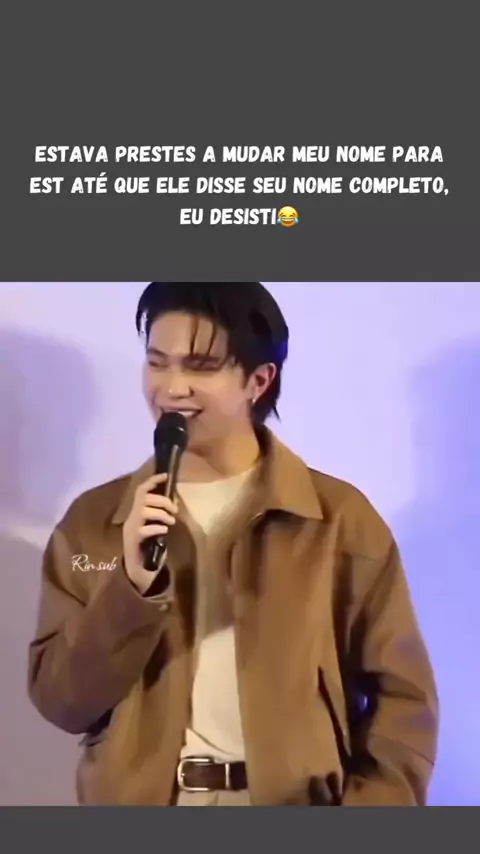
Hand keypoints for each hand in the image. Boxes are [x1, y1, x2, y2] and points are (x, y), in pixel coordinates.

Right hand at [122, 473, 177, 594]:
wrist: (139, 570)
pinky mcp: (134, 541)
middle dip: (162, 500)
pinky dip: (157, 527)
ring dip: (161, 514)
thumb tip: (174, 502)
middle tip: (174, 509)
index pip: (141, 490)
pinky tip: (164, 531)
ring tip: (171, 521)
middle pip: (143, 498)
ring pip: (144, 511)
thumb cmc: (149, 547)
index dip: (153, 481)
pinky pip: (145, 530)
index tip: (166, 476)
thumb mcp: (155, 527)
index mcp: (136, 513)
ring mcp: (131, 529)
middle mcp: (131, 518)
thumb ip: (159, 515)